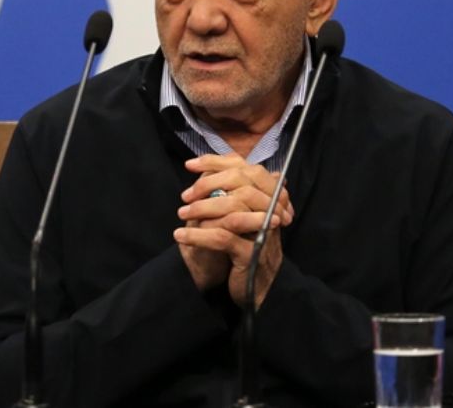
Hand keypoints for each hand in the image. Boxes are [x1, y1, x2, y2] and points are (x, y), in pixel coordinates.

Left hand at [173, 154, 292, 306]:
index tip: (191, 164)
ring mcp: (265, 232)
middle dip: (207, 186)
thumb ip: (228, 196)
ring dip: (201, 210)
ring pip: (232, 211)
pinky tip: (180, 236)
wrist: (260, 290)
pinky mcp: (252, 253)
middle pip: (242, 185)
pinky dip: (198, 235)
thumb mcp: (237, 220)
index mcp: (269, 199)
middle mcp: (272, 212)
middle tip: (185, 196)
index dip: (217, 162)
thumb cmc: (244, 251)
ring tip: (181, 215)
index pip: (247, 169)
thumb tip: (206, 171)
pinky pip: (222, 238)